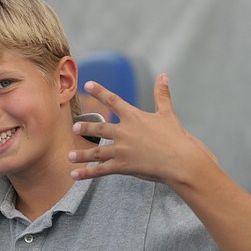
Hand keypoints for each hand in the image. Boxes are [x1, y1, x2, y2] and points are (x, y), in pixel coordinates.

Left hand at [69, 73, 215, 182]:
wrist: (181, 161)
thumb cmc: (176, 137)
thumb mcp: (168, 114)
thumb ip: (162, 95)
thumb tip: (163, 76)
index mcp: (134, 117)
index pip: (113, 100)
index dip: (100, 91)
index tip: (87, 84)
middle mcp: (124, 132)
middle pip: (99, 128)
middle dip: (86, 127)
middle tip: (74, 128)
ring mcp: (122, 150)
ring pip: (96, 152)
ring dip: (82, 155)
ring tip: (69, 156)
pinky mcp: (123, 166)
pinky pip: (101, 170)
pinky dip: (87, 173)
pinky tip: (75, 175)